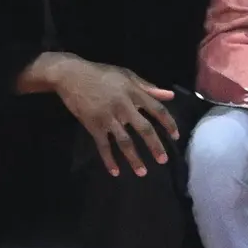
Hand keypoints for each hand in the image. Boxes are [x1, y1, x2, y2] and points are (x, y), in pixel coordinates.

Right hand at [34, 53, 180, 176]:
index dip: (168, 123)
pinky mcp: (93, 125)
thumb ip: (148, 87)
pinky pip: (103, 146)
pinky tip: (115, 172)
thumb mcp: (126, 75)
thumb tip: (170, 96)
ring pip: (124, 141)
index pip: (156, 109)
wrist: (71, 75)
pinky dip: (109, 160)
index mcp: (133, 92)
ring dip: (134, 158)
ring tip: (142, 172)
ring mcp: (108, 117)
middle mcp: (123, 106)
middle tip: (163, 160)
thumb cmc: (101, 74)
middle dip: (154, 146)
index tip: (176, 136)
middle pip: (144, 128)